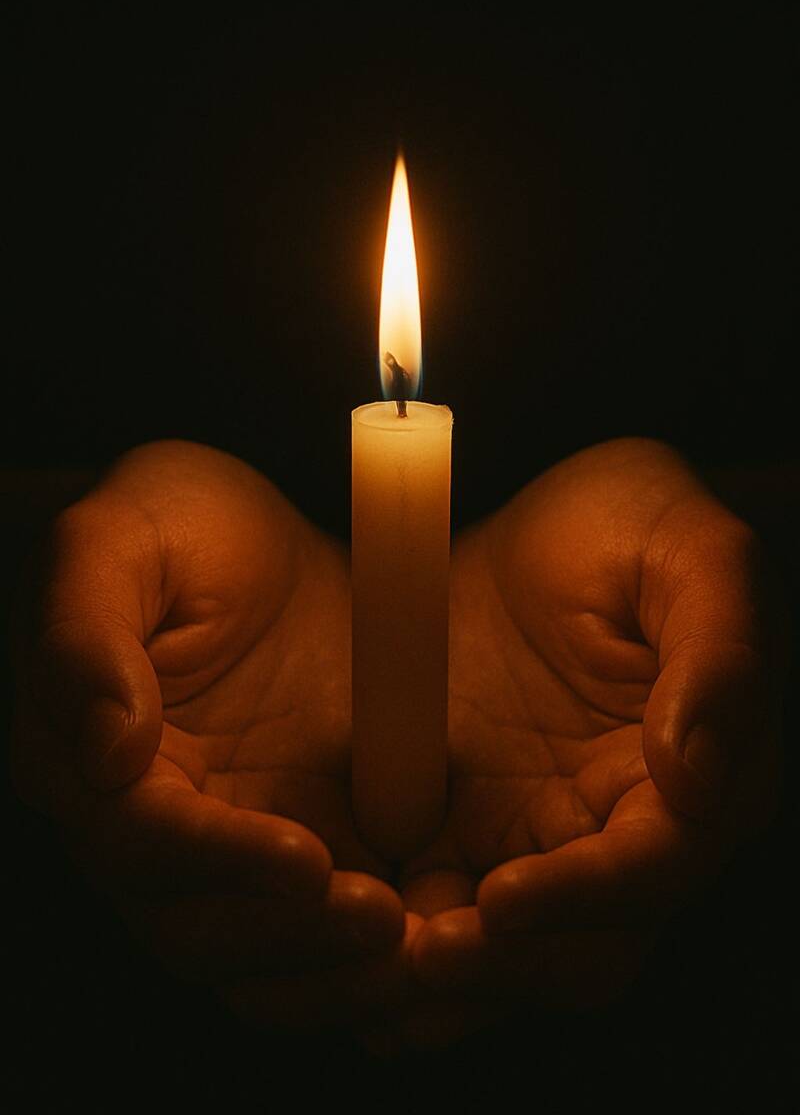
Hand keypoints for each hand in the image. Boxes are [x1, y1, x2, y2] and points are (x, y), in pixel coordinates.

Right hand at [13, 440, 410, 1031]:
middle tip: (385, 924)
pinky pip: (319, 932)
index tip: (307, 862)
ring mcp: (227, 843)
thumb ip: (87, 632)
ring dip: (333, 968)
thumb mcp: (120, 536)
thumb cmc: (176, 523)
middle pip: (195, 926)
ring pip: (256, 956)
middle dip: (287, 936)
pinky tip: (436, 940)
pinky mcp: (297, 843)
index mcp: (91, 757)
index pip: (139, 842)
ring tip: (420, 946)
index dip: (219, 861)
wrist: (259, 535)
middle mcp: (151, 823)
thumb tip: (106, 752)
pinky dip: (367, 959)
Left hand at [389, 437, 780, 1047]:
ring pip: (512, 956)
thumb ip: (717, 651)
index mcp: (692, 775)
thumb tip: (697, 774)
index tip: (502, 901)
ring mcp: (542, 840)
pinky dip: (395, 947)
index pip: (655, 869)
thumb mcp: (684, 548)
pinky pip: (439, 916)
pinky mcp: (468, 834)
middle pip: (585, 946)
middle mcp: (622, 829)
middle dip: (508, 967)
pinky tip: (335, 940)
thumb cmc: (621, 522)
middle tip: (418, 959)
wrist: (517, 514)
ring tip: (370, 964)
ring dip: (448, 980)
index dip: (586, 897)